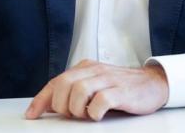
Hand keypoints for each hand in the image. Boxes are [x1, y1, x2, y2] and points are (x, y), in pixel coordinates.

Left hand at [25, 59, 168, 121]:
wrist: (153, 83)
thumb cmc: (121, 88)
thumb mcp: (94, 86)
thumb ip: (73, 92)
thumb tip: (49, 106)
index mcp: (85, 68)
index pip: (56, 81)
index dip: (41, 99)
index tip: (31, 115)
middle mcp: (94, 70)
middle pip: (64, 84)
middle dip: (61, 105)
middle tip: (70, 115)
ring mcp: (108, 80)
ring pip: (79, 90)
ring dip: (77, 109)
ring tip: (85, 115)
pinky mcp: (121, 91)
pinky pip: (101, 101)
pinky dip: (95, 112)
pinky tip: (98, 115)